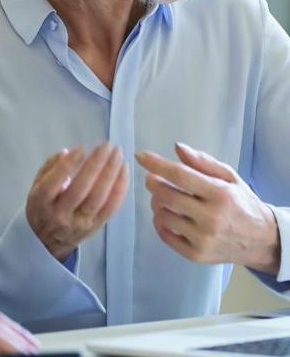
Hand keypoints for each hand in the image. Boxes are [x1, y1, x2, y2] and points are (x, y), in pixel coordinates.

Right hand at [26, 142, 128, 260]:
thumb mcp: (35, 186)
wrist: (47, 243)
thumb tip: (67, 153)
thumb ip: (49, 168)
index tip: (82, 147)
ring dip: (111, 174)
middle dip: (95, 165)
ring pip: (99, 198)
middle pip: (81, 189)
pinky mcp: (96, 227)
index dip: (69, 164)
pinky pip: (111, 208)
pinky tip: (124, 171)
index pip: (55, 181)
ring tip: (117, 155)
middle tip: (106, 146)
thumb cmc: (41, 207)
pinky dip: (120, 188)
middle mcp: (61, 214)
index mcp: (41, 202)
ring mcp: (80, 222)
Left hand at [136, 142, 279, 272]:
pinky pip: (165, 235)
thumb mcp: (229, 177)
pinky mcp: (196, 255)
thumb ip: (202, 162)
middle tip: (153, 179)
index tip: (140, 156)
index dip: (156, 164)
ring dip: (157, 203)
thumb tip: (177, 148)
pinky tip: (166, 215)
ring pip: (162, 215)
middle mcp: (211, 218)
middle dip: (153, 183)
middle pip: (166, 195)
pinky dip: (159, 222)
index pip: (180, 176)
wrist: (262, 241)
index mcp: (220, 194)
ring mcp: (203, 239)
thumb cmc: (242, 203)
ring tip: (164, 198)